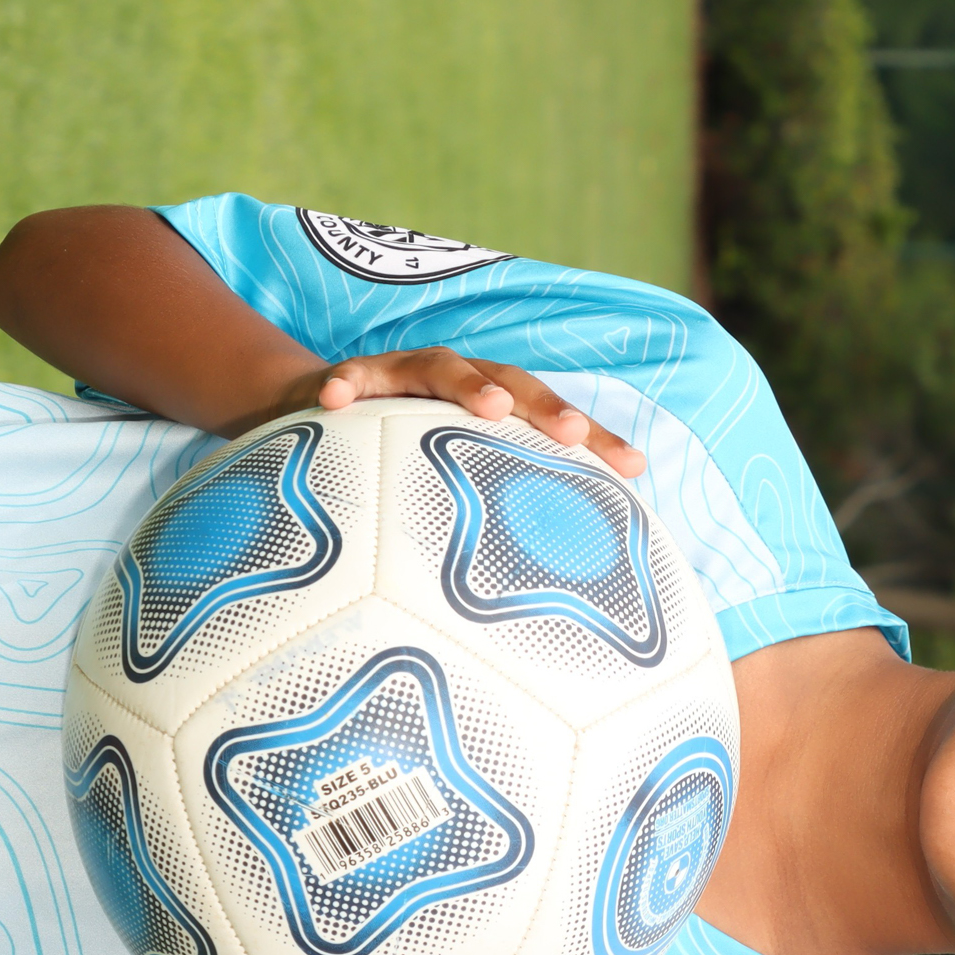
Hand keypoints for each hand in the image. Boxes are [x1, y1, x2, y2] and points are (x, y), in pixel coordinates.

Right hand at [255, 347, 647, 477]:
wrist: (321, 410)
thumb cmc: (401, 457)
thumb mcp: (452, 483)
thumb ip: (495, 514)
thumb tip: (558, 586)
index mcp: (495, 410)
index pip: (552, 421)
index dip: (593, 442)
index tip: (632, 469)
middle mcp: (459, 385)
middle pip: (510, 386)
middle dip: (543, 407)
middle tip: (570, 432)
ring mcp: (406, 375)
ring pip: (440, 368)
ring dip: (467, 383)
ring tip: (491, 405)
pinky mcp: (353, 378)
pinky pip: (349, 380)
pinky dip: (347, 385)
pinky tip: (336, 402)